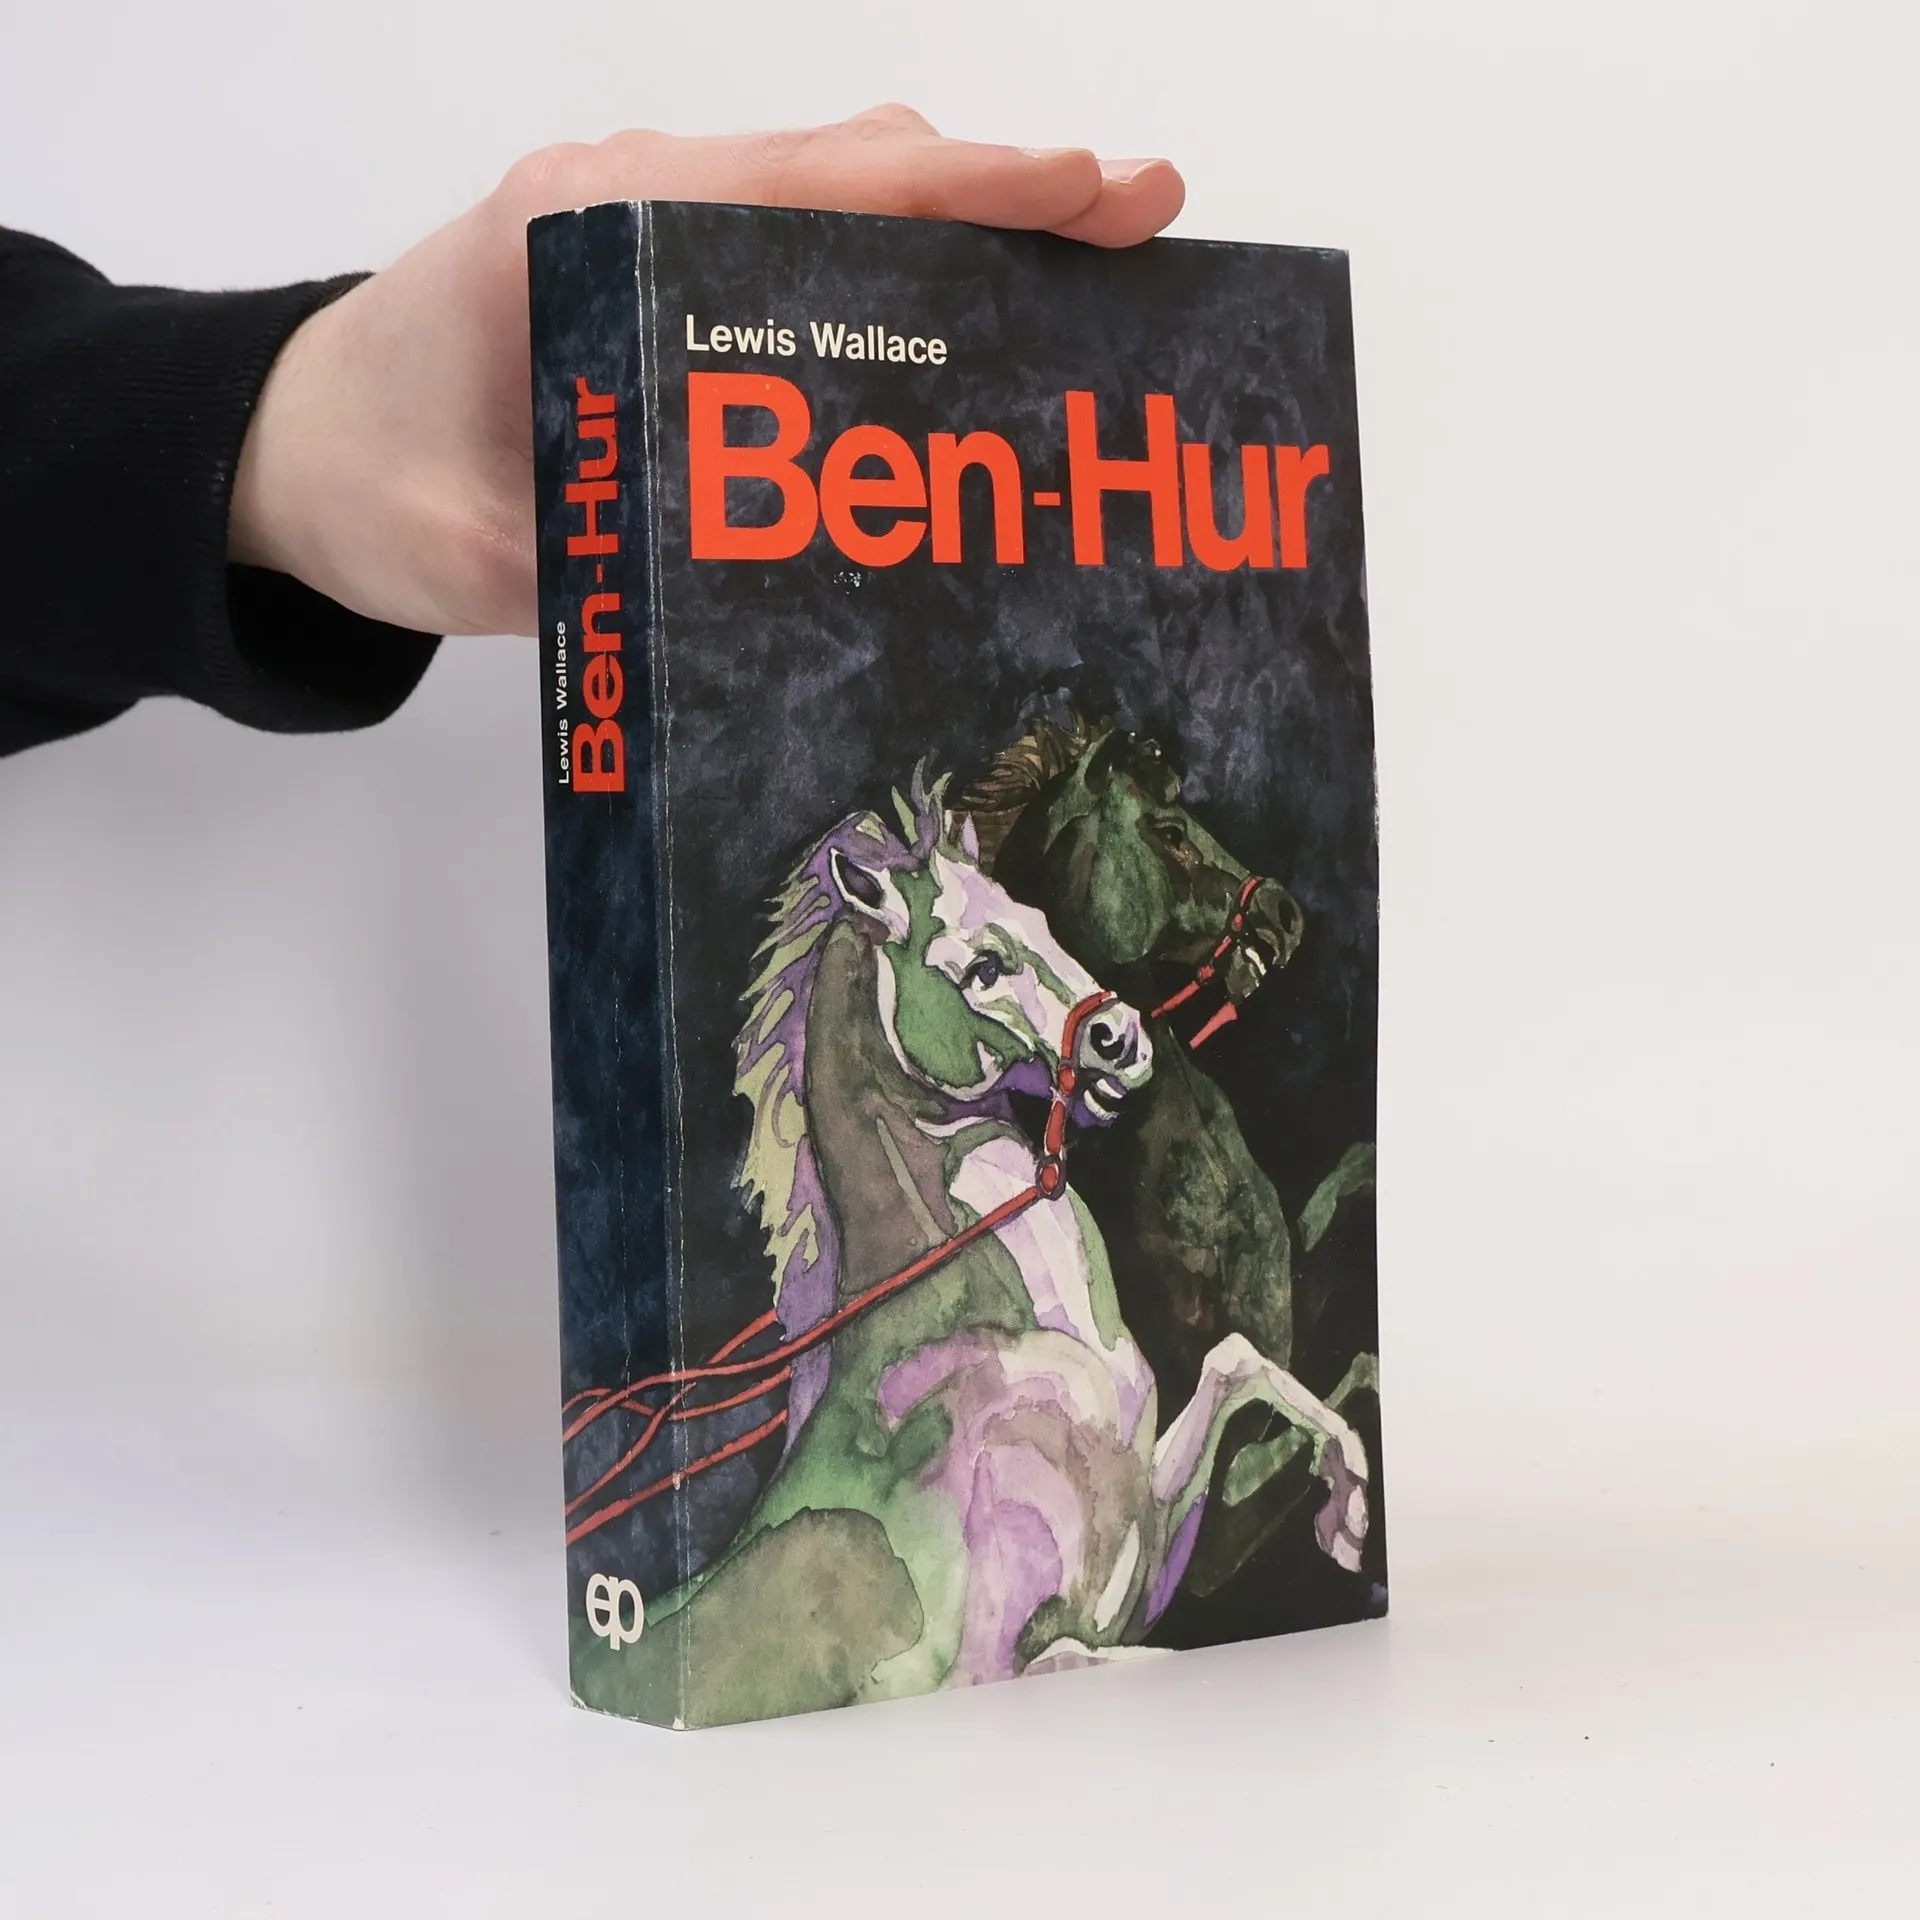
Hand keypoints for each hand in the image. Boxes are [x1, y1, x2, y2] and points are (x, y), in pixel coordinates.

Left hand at [228, 104, 1184, 637]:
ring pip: (840, 193)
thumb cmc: (366, 479)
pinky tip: (984, 321)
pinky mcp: (668, 278)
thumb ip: (613, 548)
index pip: (809, 181)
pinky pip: (806, 244)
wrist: (289, 451)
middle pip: (852, 164)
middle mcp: (635, 197)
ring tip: (1097, 272)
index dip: (963, 187)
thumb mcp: (482, 544)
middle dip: (1007, 188)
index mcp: (589, 223)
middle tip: (1142, 229)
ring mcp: (656, 227)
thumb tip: (777, 569)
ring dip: (970, 219)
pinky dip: (910, 261)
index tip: (1092, 194)